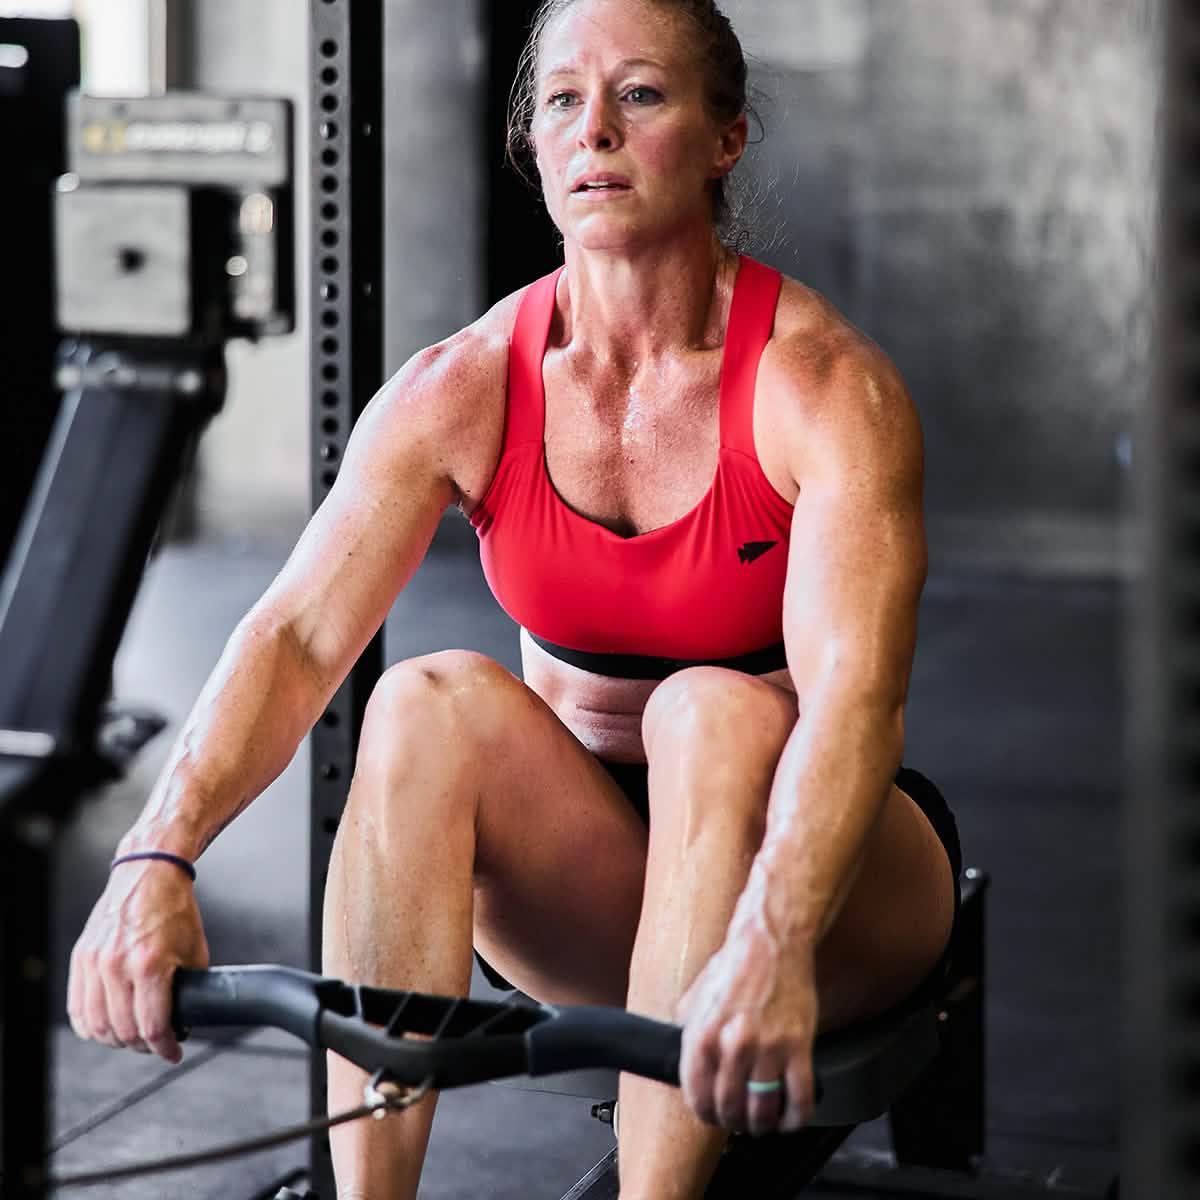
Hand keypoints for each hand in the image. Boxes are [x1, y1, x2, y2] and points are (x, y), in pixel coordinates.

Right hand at [68, 859, 208, 1061]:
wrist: (149, 874)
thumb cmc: (174, 908)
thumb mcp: (195, 950)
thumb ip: (190, 987)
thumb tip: (187, 1018)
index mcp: (150, 963)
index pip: (153, 1026)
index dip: (165, 1047)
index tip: (174, 1053)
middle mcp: (118, 965)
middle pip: (124, 1031)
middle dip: (144, 1046)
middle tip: (157, 1044)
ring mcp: (95, 963)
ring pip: (97, 1026)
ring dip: (117, 1040)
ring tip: (135, 1038)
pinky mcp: (81, 959)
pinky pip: (78, 1009)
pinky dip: (92, 1026)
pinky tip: (107, 1028)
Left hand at [676, 909, 818, 1135]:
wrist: (771, 941)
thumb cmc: (735, 966)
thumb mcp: (694, 997)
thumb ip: (686, 1031)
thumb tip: (682, 1059)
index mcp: (701, 1033)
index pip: (697, 1096)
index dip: (706, 1114)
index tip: (714, 1116)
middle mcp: (732, 1044)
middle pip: (730, 1108)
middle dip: (734, 1122)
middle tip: (739, 1121)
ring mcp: (767, 1047)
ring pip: (763, 1110)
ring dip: (762, 1125)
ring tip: (763, 1122)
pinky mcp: (799, 1046)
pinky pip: (800, 1097)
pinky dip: (796, 1118)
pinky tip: (791, 1117)